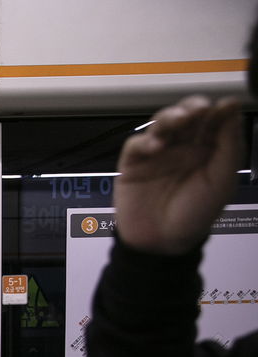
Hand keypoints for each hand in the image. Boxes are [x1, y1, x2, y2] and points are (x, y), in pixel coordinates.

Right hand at [114, 95, 242, 254]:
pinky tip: (156, 147)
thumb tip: (231, 105)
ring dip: (169, 117)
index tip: (222, 106)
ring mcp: (157, 153)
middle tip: (198, 110)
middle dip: (192, 107)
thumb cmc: (196, 213)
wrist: (163, 243)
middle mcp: (183, 146)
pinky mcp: (133, 163)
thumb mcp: (222, 180)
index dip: (217, 110)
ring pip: (161, 123)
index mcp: (208, 148)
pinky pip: (136, 144)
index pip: (213, 120)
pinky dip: (146, 141)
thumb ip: (229, 144)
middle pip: (186, 115)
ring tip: (178, 121)